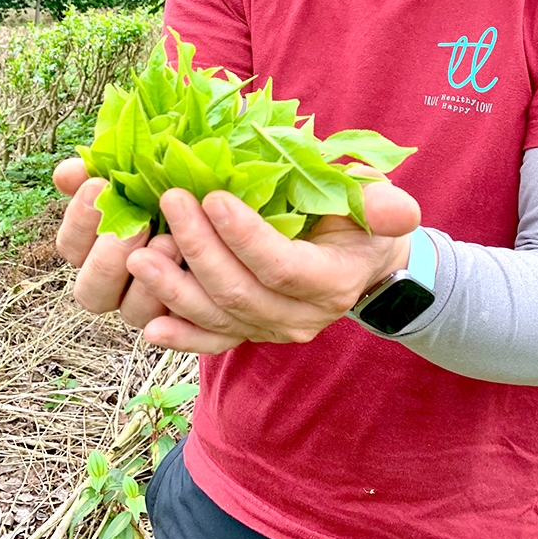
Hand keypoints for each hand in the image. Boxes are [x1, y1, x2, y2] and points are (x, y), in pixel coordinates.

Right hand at [53, 157, 178, 327]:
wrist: (235, 212)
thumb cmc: (182, 188)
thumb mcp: (147, 174)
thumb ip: (103, 172)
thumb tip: (67, 173)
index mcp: (98, 249)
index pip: (71, 247)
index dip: (79, 221)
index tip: (98, 187)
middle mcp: (119, 284)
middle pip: (91, 292)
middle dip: (108, 259)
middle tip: (137, 227)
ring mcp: (152, 306)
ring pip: (133, 312)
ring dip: (148, 283)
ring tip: (171, 242)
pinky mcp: (188, 318)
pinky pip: (178, 325)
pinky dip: (182, 307)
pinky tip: (193, 274)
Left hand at [124, 177, 421, 353]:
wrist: (359, 263)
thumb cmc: (362, 222)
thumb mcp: (379, 205)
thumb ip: (385, 207)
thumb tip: (396, 210)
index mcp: (332, 281)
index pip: (282, 265)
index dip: (245, 236)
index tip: (213, 196)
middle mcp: (302, 317)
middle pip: (241, 291)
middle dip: (200, 247)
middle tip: (169, 202)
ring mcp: (272, 330)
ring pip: (219, 318)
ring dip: (175, 289)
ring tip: (140, 256)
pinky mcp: (249, 334)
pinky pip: (212, 342)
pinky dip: (180, 336)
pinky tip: (150, 325)